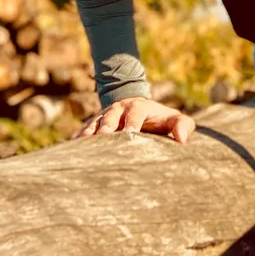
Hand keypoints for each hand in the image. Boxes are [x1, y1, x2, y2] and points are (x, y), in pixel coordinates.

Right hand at [73, 95, 195, 143]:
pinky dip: (78, 137)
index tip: (130, 133)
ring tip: (81, 144)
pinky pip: (84, 130)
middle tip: (103, 137)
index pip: (136, 112)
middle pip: (111, 115)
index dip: (133, 121)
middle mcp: (120, 109)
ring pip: (95, 122)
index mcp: (140, 106)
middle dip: (107, 125)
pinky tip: (71, 149)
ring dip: (89, 132)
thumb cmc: (160, 119)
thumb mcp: (174, 119)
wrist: (138, 108)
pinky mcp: (94, 124)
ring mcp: (105, 116)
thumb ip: (183, 125)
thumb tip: (182, 139)